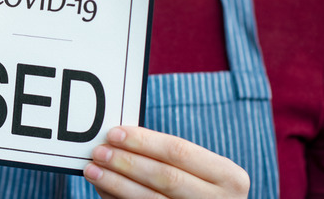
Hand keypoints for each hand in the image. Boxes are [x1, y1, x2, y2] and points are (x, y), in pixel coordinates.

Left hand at [84, 126, 249, 198]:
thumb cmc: (202, 188)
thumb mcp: (202, 171)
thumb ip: (170, 157)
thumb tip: (119, 139)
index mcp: (230, 177)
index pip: (179, 152)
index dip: (143, 142)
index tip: (114, 133)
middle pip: (164, 177)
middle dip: (127, 162)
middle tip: (99, 151)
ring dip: (116, 184)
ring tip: (93, 170)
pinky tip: (103, 190)